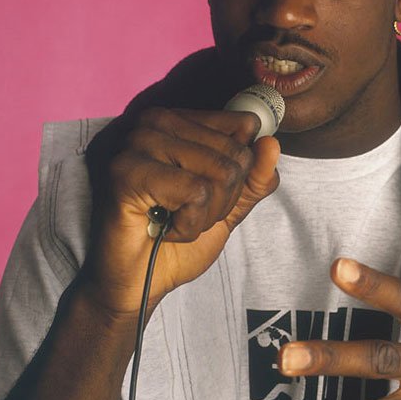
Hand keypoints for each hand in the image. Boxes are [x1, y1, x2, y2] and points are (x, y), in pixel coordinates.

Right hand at [81, 107, 279, 317]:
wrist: (140, 280)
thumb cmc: (176, 236)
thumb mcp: (230, 204)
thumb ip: (255, 176)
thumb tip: (271, 144)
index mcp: (181, 119)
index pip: (245, 126)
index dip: (239, 173)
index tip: (205, 192)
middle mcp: (156, 120)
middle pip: (235, 154)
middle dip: (222, 199)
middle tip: (185, 212)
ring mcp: (139, 142)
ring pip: (219, 173)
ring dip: (205, 214)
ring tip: (172, 220)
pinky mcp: (128, 170)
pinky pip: (195, 193)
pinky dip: (188, 225)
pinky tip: (162, 229)